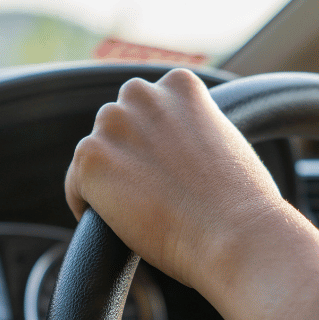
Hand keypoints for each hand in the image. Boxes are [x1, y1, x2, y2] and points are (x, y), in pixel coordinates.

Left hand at [65, 68, 291, 292]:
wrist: (236, 235)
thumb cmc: (242, 204)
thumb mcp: (226, 144)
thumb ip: (194, 132)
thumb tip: (174, 152)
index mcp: (180, 85)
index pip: (148, 107)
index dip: (155, 143)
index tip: (166, 171)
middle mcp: (142, 94)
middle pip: (117, 125)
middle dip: (128, 155)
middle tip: (152, 195)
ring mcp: (112, 124)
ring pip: (96, 155)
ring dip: (110, 180)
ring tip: (140, 212)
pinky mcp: (90, 158)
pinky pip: (76, 186)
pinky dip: (89, 207)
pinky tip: (118, 225)